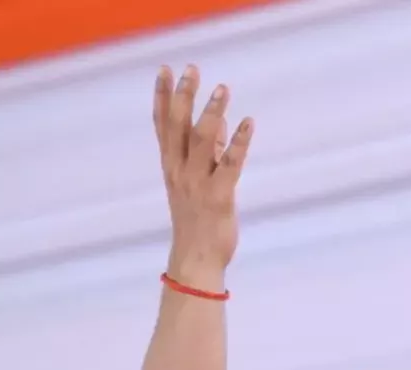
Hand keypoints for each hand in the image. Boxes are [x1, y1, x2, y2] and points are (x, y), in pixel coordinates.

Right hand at [153, 65, 254, 284]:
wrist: (196, 260)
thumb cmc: (197, 220)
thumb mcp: (196, 182)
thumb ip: (206, 152)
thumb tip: (217, 121)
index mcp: (171, 167)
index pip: (162, 126)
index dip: (162, 97)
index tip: (164, 69)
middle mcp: (180, 172)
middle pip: (177, 127)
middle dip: (183, 96)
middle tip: (191, 69)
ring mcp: (198, 184)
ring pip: (201, 141)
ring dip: (212, 113)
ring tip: (222, 88)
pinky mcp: (219, 196)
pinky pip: (229, 164)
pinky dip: (239, 142)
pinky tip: (248, 122)